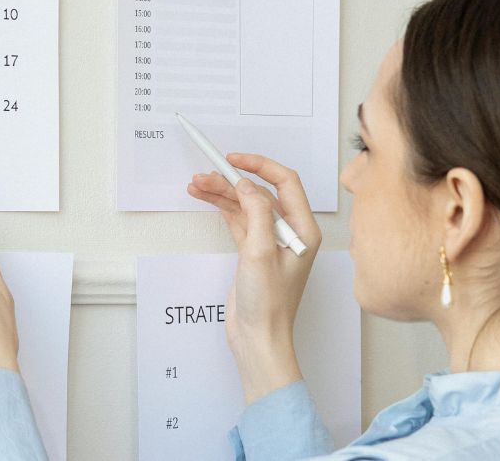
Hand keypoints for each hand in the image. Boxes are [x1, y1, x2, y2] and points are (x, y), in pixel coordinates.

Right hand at [187, 153, 321, 404]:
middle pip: (260, 192)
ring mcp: (270, 242)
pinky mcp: (253, 252)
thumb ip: (257, 213)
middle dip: (232, 180)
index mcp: (302, 230)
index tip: (234, 159)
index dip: (259, 166)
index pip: (285, 182)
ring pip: (245, 205)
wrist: (259, 339)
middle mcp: (289, 232)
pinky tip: (205, 199)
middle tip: (206, 174)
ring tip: (196, 185)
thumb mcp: (261, 252)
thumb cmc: (269, 305)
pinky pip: (238, 220)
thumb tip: (247, 185)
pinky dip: (221, 209)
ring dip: (222, 194)